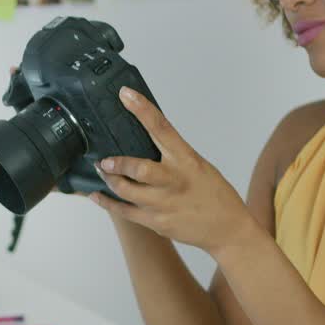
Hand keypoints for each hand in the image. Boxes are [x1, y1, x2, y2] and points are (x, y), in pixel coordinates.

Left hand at [92, 87, 253, 256]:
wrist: (228, 230)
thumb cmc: (214, 194)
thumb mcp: (198, 165)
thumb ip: (174, 154)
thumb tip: (146, 136)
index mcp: (187, 160)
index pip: (162, 128)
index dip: (142, 110)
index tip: (125, 94)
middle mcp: (175, 181)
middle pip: (140, 169)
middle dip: (118, 163)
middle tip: (104, 159)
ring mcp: (164, 204)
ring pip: (126, 191)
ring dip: (109, 180)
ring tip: (102, 170)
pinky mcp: (156, 222)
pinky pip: (124, 212)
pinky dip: (107, 202)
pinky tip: (96, 194)